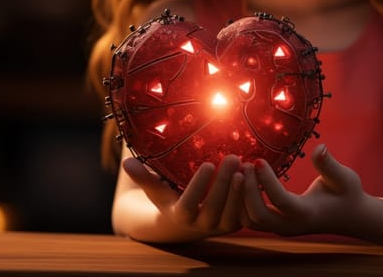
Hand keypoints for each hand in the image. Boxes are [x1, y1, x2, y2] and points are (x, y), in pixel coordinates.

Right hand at [122, 155, 243, 238]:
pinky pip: (247, 212)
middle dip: (224, 182)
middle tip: (232, 157)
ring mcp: (222, 226)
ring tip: (246, 165)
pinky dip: (252, 195)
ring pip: (234, 212)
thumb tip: (127, 162)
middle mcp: (203, 225)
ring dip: (242, 189)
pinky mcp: (238, 222)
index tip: (208, 164)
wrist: (191, 216)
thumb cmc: (172, 194)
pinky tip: (256, 173)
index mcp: (181, 215)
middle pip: (215, 207)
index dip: (199, 186)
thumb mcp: (157, 188)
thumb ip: (143, 176)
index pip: (189, 204)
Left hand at [241, 144, 366, 235]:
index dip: (267, 181)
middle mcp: (291, 225)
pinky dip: (242, 202)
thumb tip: (320, 147)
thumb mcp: (345, 177)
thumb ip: (329, 165)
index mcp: (308, 213)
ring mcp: (282, 228)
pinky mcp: (275, 225)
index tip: (258, 160)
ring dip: (240, 198)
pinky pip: (250, 219)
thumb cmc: (348, 193)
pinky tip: (243, 179)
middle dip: (246, 191)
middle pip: (258, 217)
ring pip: (249, 221)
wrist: (350, 216)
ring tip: (240, 170)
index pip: (281, 200)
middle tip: (243, 165)